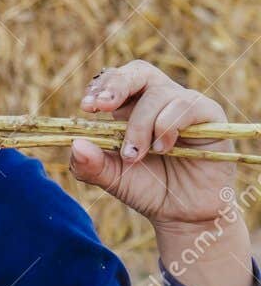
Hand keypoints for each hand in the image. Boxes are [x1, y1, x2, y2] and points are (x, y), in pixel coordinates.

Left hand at [68, 59, 234, 225]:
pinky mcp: (209, 115)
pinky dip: (168, 126)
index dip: (100, 87)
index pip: (114, 80)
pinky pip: (186, 105)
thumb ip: (90, 164)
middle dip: (116, 85)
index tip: (87, 107)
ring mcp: (184, 105)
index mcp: (129, 108)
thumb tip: (75, 144)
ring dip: (140, 124)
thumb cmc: (147, 189)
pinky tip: (163, 149)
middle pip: (137, 72)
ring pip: (157, 93)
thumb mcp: (112, 178)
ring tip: (136, 155)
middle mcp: (157, 100)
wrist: (183, 213)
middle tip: (101, 107)